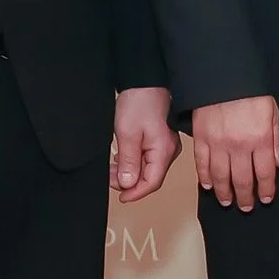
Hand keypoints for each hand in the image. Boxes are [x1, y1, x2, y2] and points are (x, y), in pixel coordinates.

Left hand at [112, 87, 179, 202]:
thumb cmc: (139, 102)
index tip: (121, 197)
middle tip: (109, 178)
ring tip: (111, 170)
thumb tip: (128, 184)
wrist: (144, 81)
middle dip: (129, 182)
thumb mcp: (127, 134)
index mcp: (163, 150)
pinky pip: (147, 158)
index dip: (135, 193)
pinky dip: (133, 163)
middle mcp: (168, 150)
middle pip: (150, 177)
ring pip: (148, 168)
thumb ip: (128, 162)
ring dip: (129, 172)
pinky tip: (121, 159)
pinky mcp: (159, 139)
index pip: (152, 182)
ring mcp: (165, 145)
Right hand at [192, 94, 278, 209]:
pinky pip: (202, 164)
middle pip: (242, 180)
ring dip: (224, 192)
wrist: (223, 75)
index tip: (265, 199)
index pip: (265, 173)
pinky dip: (205, 177)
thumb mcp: (272, 113)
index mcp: (260, 139)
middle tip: (246, 207)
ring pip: (221, 176)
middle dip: (245, 196)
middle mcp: (240, 145)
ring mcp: (218, 143)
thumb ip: (276, 140)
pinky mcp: (201, 138)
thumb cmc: (251, 93)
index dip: (265, 189)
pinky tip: (209, 186)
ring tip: (227, 202)